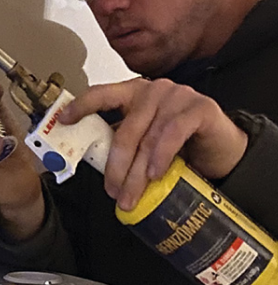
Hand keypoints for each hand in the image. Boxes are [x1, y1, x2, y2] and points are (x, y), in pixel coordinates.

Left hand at [58, 77, 248, 210]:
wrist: (221, 149)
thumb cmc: (179, 144)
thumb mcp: (144, 141)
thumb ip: (122, 143)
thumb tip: (90, 164)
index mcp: (132, 94)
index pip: (101, 94)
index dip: (81, 106)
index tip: (63, 120)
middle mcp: (152, 90)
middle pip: (125, 129)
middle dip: (116, 165)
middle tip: (112, 190)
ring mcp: (176, 96)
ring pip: (148, 137)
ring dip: (137, 171)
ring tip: (131, 194)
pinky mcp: (200, 108)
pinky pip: (174, 132)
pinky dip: (162, 155)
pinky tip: (156, 174)